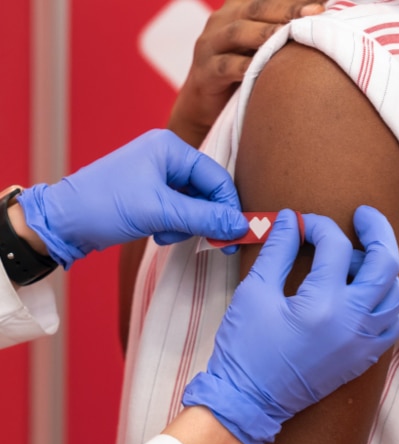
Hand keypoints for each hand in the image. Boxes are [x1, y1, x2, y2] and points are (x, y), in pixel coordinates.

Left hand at [17, 129, 247, 267]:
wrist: (61, 222)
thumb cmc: (103, 206)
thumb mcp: (159, 212)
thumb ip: (204, 218)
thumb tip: (239, 226)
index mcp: (170, 148)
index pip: (216, 176)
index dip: (228, 206)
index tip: (236, 233)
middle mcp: (166, 156)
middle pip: (207, 190)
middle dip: (204, 217)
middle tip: (211, 242)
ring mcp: (158, 174)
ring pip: (194, 203)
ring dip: (186, 224)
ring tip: (165, 234)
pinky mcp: (150, 192)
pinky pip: (178, 209)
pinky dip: (174, 225)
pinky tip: (157, 232)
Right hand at [168, 0, 325, 147]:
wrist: (207, 106)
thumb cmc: (244, 72)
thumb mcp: (263, 48)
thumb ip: (284, 33)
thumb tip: (326, 18)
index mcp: (238, 10)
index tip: (324, 1)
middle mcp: (221, 22)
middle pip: (255, 8)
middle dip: (286, 9)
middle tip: (316, 12)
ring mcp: (209, 46)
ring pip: (237, 32)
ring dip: (264, 33)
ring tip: (288, 33)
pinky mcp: (204, 73)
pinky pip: (224, 67)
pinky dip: (243, 67)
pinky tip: (263, 69)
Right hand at [182, 206, 398, 443]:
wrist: (248, 400)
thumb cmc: (246, 347)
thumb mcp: (254, 291)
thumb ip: (278, 250)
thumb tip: (292, 219)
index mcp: (322, 303)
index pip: (335, 246)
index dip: (318, 225)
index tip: (302, 223)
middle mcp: (353, 322)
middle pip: (385, 263)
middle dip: (377, 230)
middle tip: (363, 215)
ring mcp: (363, 342)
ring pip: (395, 293)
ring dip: (381, 268)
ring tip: (356, 260)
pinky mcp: (364, 358)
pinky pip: (391, 323)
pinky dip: (383, 302)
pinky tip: (362, 295)